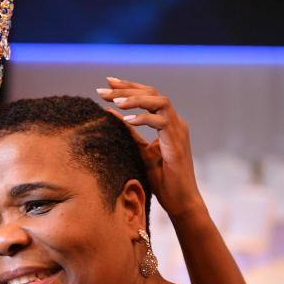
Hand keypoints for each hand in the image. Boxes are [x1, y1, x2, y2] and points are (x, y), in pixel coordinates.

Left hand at [96, 76, 204, 219]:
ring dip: (136, 99)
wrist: (180, 201)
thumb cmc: (162, 178)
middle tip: (102, 88)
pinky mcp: (177, 143)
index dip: (128, 87)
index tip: (107, 82)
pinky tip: (127, 120)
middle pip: (152, 93)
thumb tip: (109, 113)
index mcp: (166, 122)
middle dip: (126, 88)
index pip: (148, 95)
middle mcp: (174, 122)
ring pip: (160, 102)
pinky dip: (144, 118)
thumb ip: (128, 131)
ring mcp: (178, 131)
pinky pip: (161, 122)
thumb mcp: (139, 150)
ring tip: (115, 101)